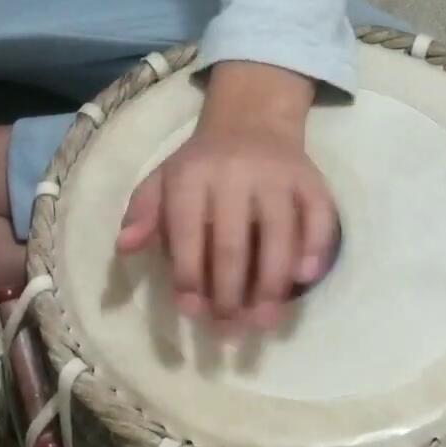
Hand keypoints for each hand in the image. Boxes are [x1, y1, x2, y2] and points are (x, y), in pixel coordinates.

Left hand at [116, 62, 335, 330]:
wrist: (252, 119)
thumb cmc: (200, 164)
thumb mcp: (162, 180)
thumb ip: (142, 213)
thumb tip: (125, 247)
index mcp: (192, 175)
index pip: (187, 233)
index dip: (188, 277)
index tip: (191, 311)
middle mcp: (236, 173)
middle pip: (233, 244)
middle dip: (229, 294)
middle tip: (228, 327)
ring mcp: (278, 176)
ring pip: (279, 236)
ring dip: (271, 286)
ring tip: (263, 321)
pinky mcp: (311, 180)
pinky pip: (319, 218)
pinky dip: (314, 249)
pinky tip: (303, 280)